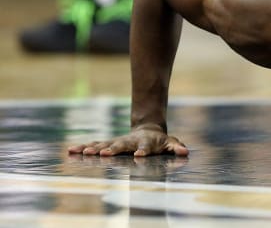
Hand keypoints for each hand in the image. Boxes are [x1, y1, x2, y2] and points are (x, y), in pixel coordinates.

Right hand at [67, 125, 188, 156]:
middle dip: (112, 149)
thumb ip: (176, 147)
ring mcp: (117, 142)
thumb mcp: (171, 143)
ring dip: (92, 148)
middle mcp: (128, 141)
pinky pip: (94, 146)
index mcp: (145, 141)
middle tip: (102, 154)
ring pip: (103, 144)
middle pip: (120, 145)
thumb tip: (185, 152)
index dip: (143, 150)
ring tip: (82, 153)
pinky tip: (70, 151)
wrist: (148, 129)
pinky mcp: (107, 144)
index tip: (139, 155)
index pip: (144, 146)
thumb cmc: (160, 141)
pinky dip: (83, 148)